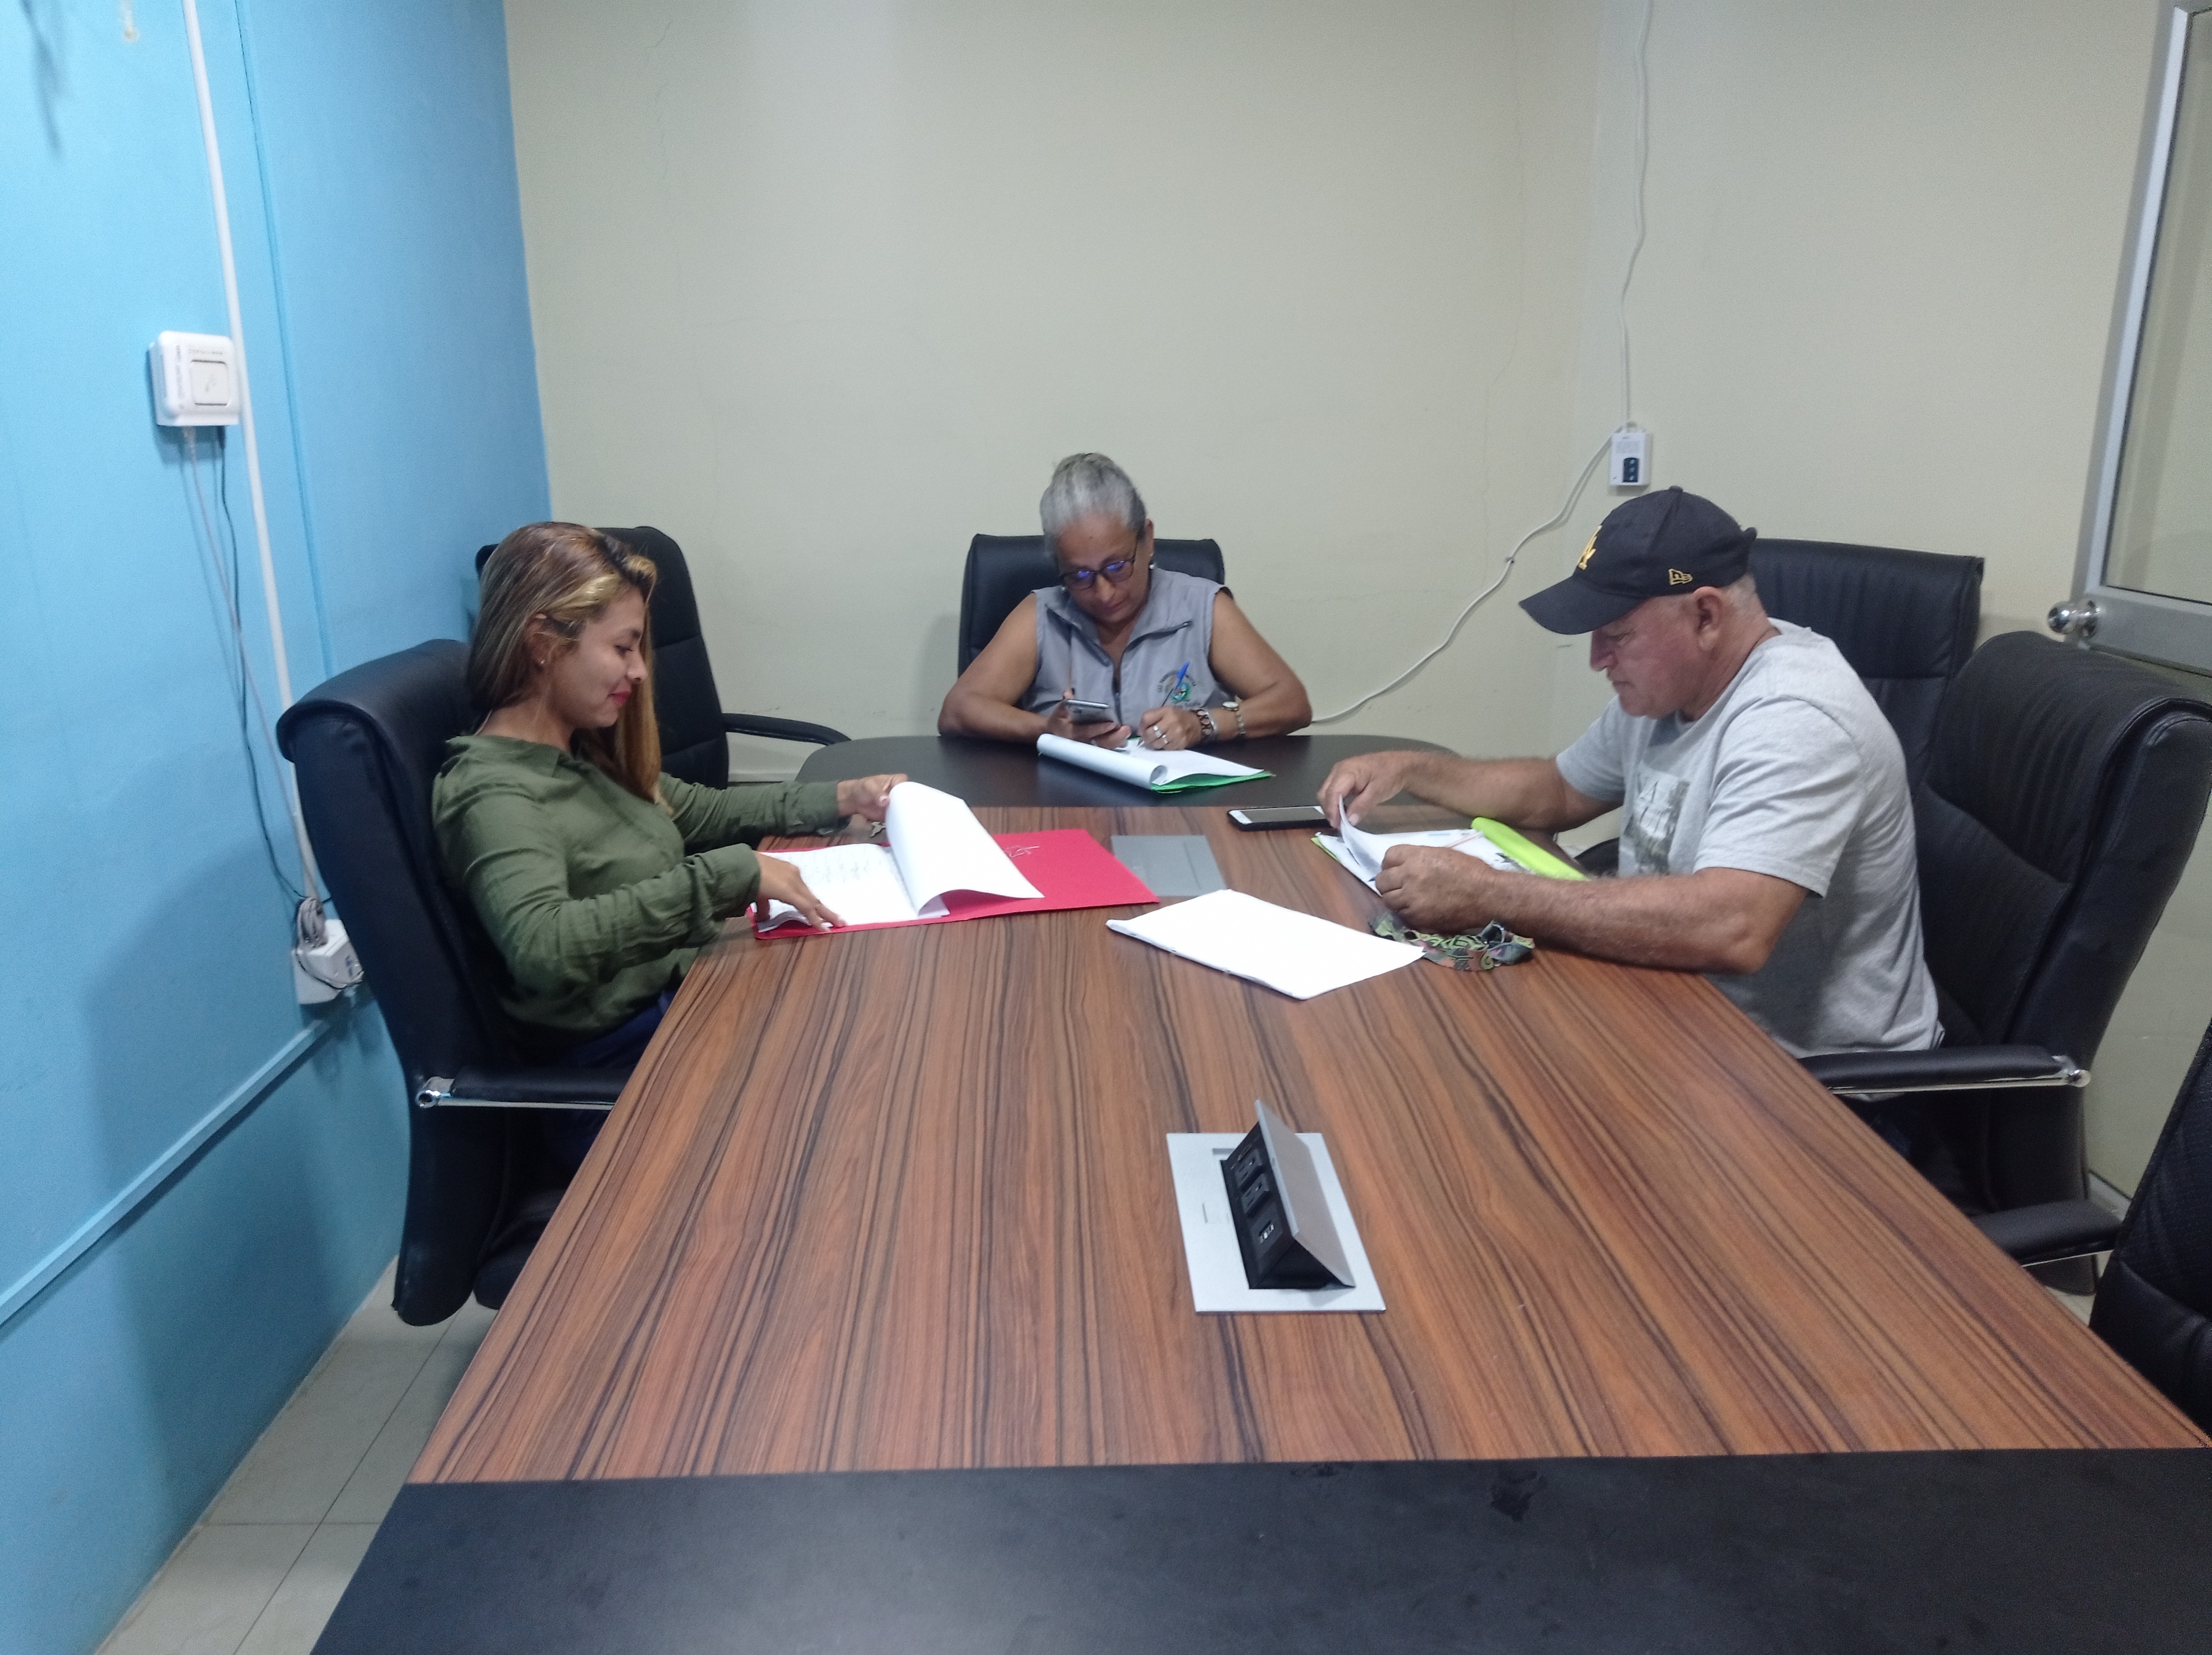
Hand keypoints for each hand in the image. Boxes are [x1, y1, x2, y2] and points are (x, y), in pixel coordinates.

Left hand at [754, 855, 843, 929]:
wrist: (742, 861)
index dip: (816, 919)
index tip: (825, 930)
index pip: (807, 907)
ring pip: (807, 891)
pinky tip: (803, 898)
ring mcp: (792, 872)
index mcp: (789, 889)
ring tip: (824, 913)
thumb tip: (765, 917)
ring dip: (815, 904)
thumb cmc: (750, 881)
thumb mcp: (757, 897)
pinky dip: (803, 894)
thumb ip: (765, 908)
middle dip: (827, 912)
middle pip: (813, 899)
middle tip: (841, 921)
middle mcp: (795, 879)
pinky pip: (799, 884)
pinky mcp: (787, 866)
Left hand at [836, 773, 905, 820]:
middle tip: (906, 813)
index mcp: (897, 781)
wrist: (853, 801)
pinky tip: (900, 826)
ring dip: (905, 815)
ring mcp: (897, 804)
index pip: (906, 785)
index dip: (908, 792)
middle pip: (909, 799)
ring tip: (905, 821)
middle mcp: (900, 792)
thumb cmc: (862, 788)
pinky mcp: (893, 814)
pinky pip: (899, 818)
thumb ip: (877, 793)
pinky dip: (899, 822)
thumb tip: (886, 801)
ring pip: (905, 810)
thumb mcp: (868, 787)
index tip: (905, 800)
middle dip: (909, 806)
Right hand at [1042, 701, 1129, 747]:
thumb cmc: (1059, 720)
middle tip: (1125, 729)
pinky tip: (1125, 734)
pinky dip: (1117, 741)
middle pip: (1100, 743)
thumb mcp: (1059, 711)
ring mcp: (1090, 746)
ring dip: (1118, 740)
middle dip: (1114, 737)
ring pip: (1105, 747)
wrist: (1055, 733)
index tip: (1111, 723)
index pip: (1087, 731)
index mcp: (1072, 733)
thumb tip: (1068, 694)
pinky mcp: (1095, 746)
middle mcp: (1082, 742)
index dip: (1099, 728)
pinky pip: (1107, 746)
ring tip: (1127, 731)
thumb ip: (1065, 703)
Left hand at [1134, 705, 1203, 750]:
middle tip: (1148, 738)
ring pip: (1157, 743)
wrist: (1196, 725)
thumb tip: (1139, 731)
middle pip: (1150, 733)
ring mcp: (1177, 734)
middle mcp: (1172, 721)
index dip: (1141, 726)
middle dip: (1146, 737)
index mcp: (1166, 711)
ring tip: (1157, 741)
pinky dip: (1163, 747)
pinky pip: (1165, 748)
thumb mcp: (1165, 712)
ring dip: (1154, 744)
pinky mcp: (1180, 743)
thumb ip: (1151, 718)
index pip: (1146, 719)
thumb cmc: (1177, 717)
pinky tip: (1166, 743)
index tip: (1142, 730)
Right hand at [1318, 751, 1422, 826]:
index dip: (1332, 810)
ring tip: (1341, 820)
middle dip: (1329, 810)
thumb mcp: (1378, 792)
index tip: (1337, 825)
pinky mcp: (1342, 777)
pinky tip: (1343, 811)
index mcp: (1347, 770)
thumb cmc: (1390, 775)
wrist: (1399, 765)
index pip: (1332, 792)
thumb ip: (1361, 806)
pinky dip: (1334, 802)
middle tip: (1339, 825)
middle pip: (1324, 792)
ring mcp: (1339, 772)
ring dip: (1331, 807)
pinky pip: (1332, 791)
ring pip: (1326, 792)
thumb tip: (1349, 820)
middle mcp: (1339, 769)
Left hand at [1373, 846, 1502, 933]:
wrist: (1488, 895)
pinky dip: (1406, 912)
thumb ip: (1421, 858)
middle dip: (1388, 882)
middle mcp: (1410, 876)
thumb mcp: (1444, 854)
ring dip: (1395, 898)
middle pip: (1382, 880)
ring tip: (1406, 899)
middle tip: (1398, 886)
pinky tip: (1416, 909)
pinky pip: (1401, 915)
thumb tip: (1407, 864)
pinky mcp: (1418, 917)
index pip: (1388, 857)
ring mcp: (1412, 898)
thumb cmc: (1472, 871)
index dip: (1392, 863)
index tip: (1397, 869)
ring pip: (1388, 899)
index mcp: (1417, 856)